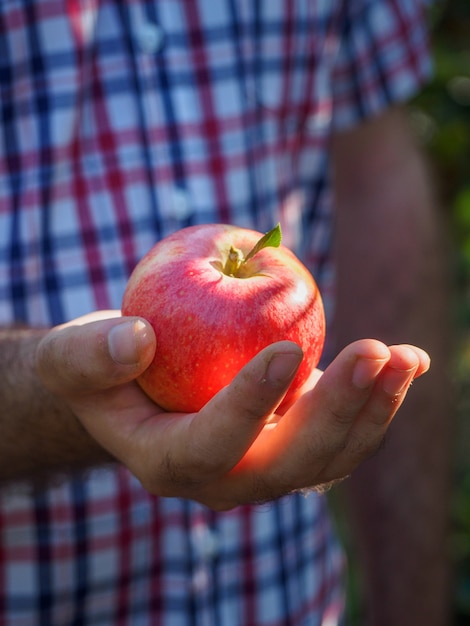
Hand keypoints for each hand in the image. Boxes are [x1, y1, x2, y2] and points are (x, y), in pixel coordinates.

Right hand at [36, 312, 429, 509]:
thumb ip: (89, 354)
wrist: (136, 385)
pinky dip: (377, 403)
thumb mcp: (70, 355)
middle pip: (288, 464)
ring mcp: (265, 466)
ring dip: (373, 409)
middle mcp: (223, 479)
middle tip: (375, 351)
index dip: (248, 406)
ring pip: (329, 457)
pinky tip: (407, 363)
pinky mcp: (293, 442)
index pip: (210, 445)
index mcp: (167, 462)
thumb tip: (135, 340)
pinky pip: (343, 436)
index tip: (287, 349)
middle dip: (337, 412)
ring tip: (406, 357)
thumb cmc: (98, 368)